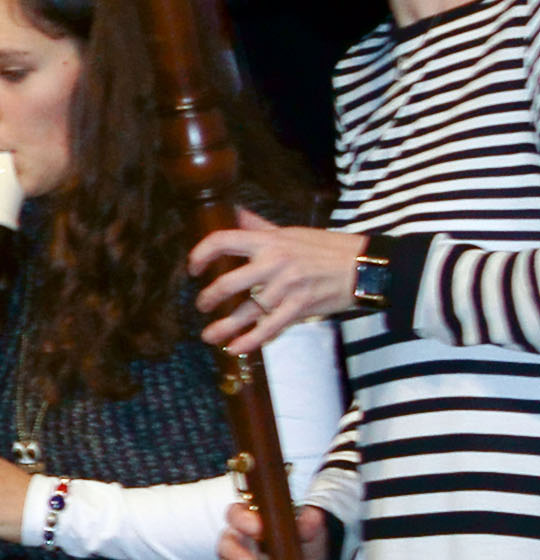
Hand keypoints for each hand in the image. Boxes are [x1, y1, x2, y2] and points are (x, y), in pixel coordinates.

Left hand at [189, 210, 364, 351]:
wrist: (365, 265)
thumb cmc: (326, 248)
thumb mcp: (291, 231)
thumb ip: (259, 226)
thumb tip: (234, 211)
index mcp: (269, 241)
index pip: (223, 240)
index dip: (200, 254)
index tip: (193, 267)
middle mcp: (274, 263)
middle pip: (227, 284)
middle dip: (208, 298)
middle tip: (202, 305)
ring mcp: (286, 287)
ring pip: (246, 312)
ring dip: (223, 327)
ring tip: (209, 335)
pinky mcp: (300, 307)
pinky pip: (268, 328)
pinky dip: (249, 341)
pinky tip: (235, 348)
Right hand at [220, 499, 330, 559]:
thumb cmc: (303, 540)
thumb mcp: (311, 530)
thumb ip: (310, 523)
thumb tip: (310, 517)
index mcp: (252, 519)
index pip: (237, 514)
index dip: (243, 520)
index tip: (257, 528)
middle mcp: (240, 540)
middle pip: (227, 544)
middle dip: (238, 556)